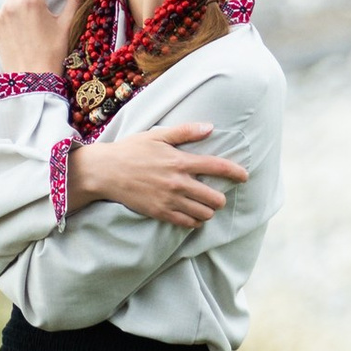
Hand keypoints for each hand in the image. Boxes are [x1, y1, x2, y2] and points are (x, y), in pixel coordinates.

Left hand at [0, 0, 78, 76]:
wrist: (32, 81)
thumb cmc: (53, 53)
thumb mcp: (66, 25)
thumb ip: (74, 0)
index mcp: (30, 2)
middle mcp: (11, 6)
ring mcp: (0, 18)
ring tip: (35, 3)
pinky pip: (3, 13)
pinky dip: (13, 10)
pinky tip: (24, 20)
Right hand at [70, 122, 247, 231]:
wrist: (106, 172)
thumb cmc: (131, 150)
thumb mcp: (157, 136)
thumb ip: (185, 132)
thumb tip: (210, 127)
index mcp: (180, 161)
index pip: (217, 168)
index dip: (235, 173)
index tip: (245, 176)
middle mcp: (178, 182)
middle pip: (214, 197)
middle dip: (220, 197)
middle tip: (217, 195)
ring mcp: (169, 200)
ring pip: (203, 213)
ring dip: (208, 210)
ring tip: (205, 206)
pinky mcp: (160, 213)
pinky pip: (187, 224)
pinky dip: (195, 221)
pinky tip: (193, 216)